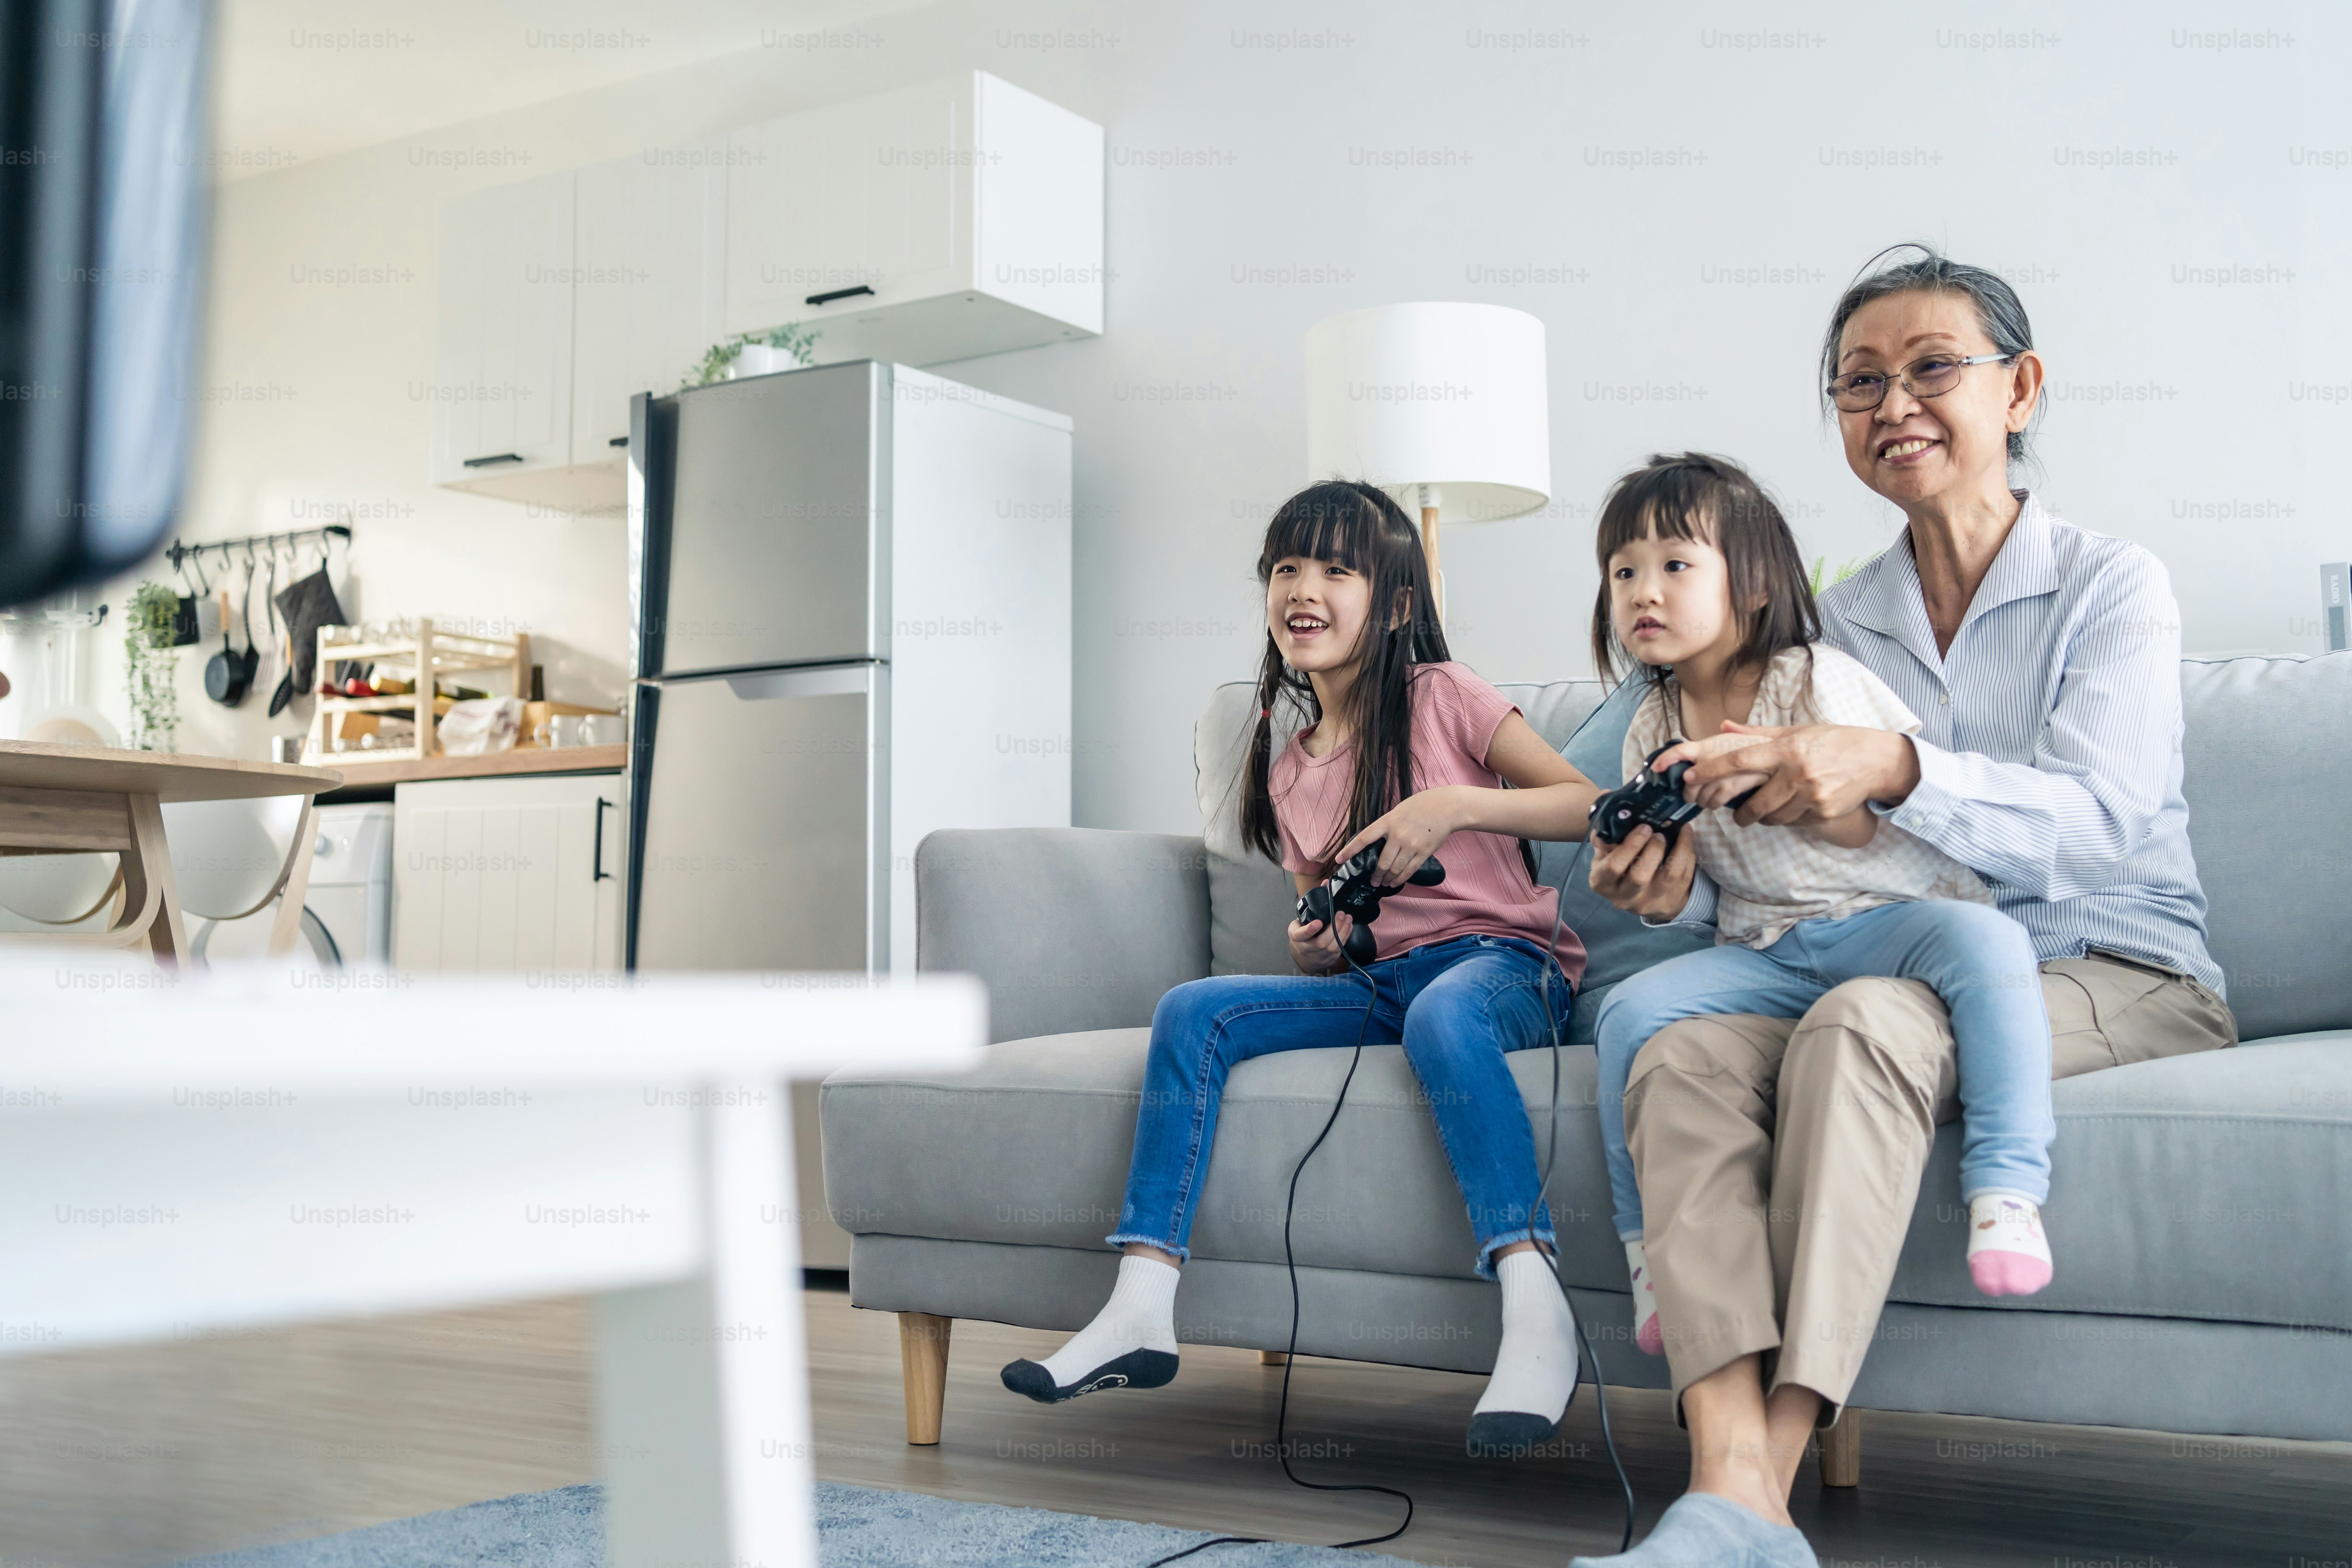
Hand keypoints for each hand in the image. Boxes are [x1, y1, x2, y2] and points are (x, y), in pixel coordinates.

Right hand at [1289, 909, 1351, 973]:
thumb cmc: (1301, 939)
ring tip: (1347, 918)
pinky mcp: (1330, 959)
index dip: (1309, 929)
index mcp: (1297, 938)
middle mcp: (1308, 949)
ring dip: (1343, 930)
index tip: (1318, 922)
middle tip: (1340, 914)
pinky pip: (1340, 948)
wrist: (1304, 959)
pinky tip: (1349, 926)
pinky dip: (1346, 935)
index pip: (1301, 935)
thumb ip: (1304, 918)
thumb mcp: (1296, 927)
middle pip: (1322, 942)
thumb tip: (1318, 906)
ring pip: (1334, 946)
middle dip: (1334, 928)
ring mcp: (1320, 956)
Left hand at [1336, 787, 1463, 887]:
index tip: (1339, 859)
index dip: (1350, 850)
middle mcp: (1398, 835)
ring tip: (1383, 883)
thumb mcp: (1398, 811)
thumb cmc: (1421, 806)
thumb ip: (1387, 826)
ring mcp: (1411, 845)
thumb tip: (1377, 842)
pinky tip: (1395, 882)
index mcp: (1388, 822)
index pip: (1364, 838)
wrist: (1446, 807)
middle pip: (1382, 862)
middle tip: (1372, 881)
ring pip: (1395, 869)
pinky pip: (1409, 871)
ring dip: (1387, 879)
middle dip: (1375, 875)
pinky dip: (1400, 879)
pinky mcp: (1423, 853)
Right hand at [1588, 822, 1696, 919]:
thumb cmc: (1620, 870)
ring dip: (1678, 849)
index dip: (1630, 845)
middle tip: (1658, 833)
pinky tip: (1686, 838)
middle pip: (1639, 877)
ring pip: (1670, 875)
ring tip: (1680, 830)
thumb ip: (1605, 841)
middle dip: (1653, 850)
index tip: (1644, 827)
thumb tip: (1611, 820)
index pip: (1613, 867)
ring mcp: (1649, 902)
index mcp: (1603, 883)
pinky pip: (1684, 875)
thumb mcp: (1606, 857)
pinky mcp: (1670, 902)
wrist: (1640, 898)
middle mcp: (1624, 897)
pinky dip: (1688, 854)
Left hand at [1661, 722, 1918, 826]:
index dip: (1711, 771)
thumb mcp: (1797, 731)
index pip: (1739, 760)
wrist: (1878, 761)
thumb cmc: (1834, 742)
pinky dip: (1791, 818)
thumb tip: (1723, 727)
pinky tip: (1799, 806)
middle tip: (1737, 814)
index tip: (1690, 778)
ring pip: (1773, 818)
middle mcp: (1797, 772)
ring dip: (1766, 817)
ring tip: (1772, 808)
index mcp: (1786, 748)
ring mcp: (1811, 795)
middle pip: (1754, 804)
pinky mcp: (1824, 812)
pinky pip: (1795, 823)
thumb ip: (1758, 734)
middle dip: (1740, 813)